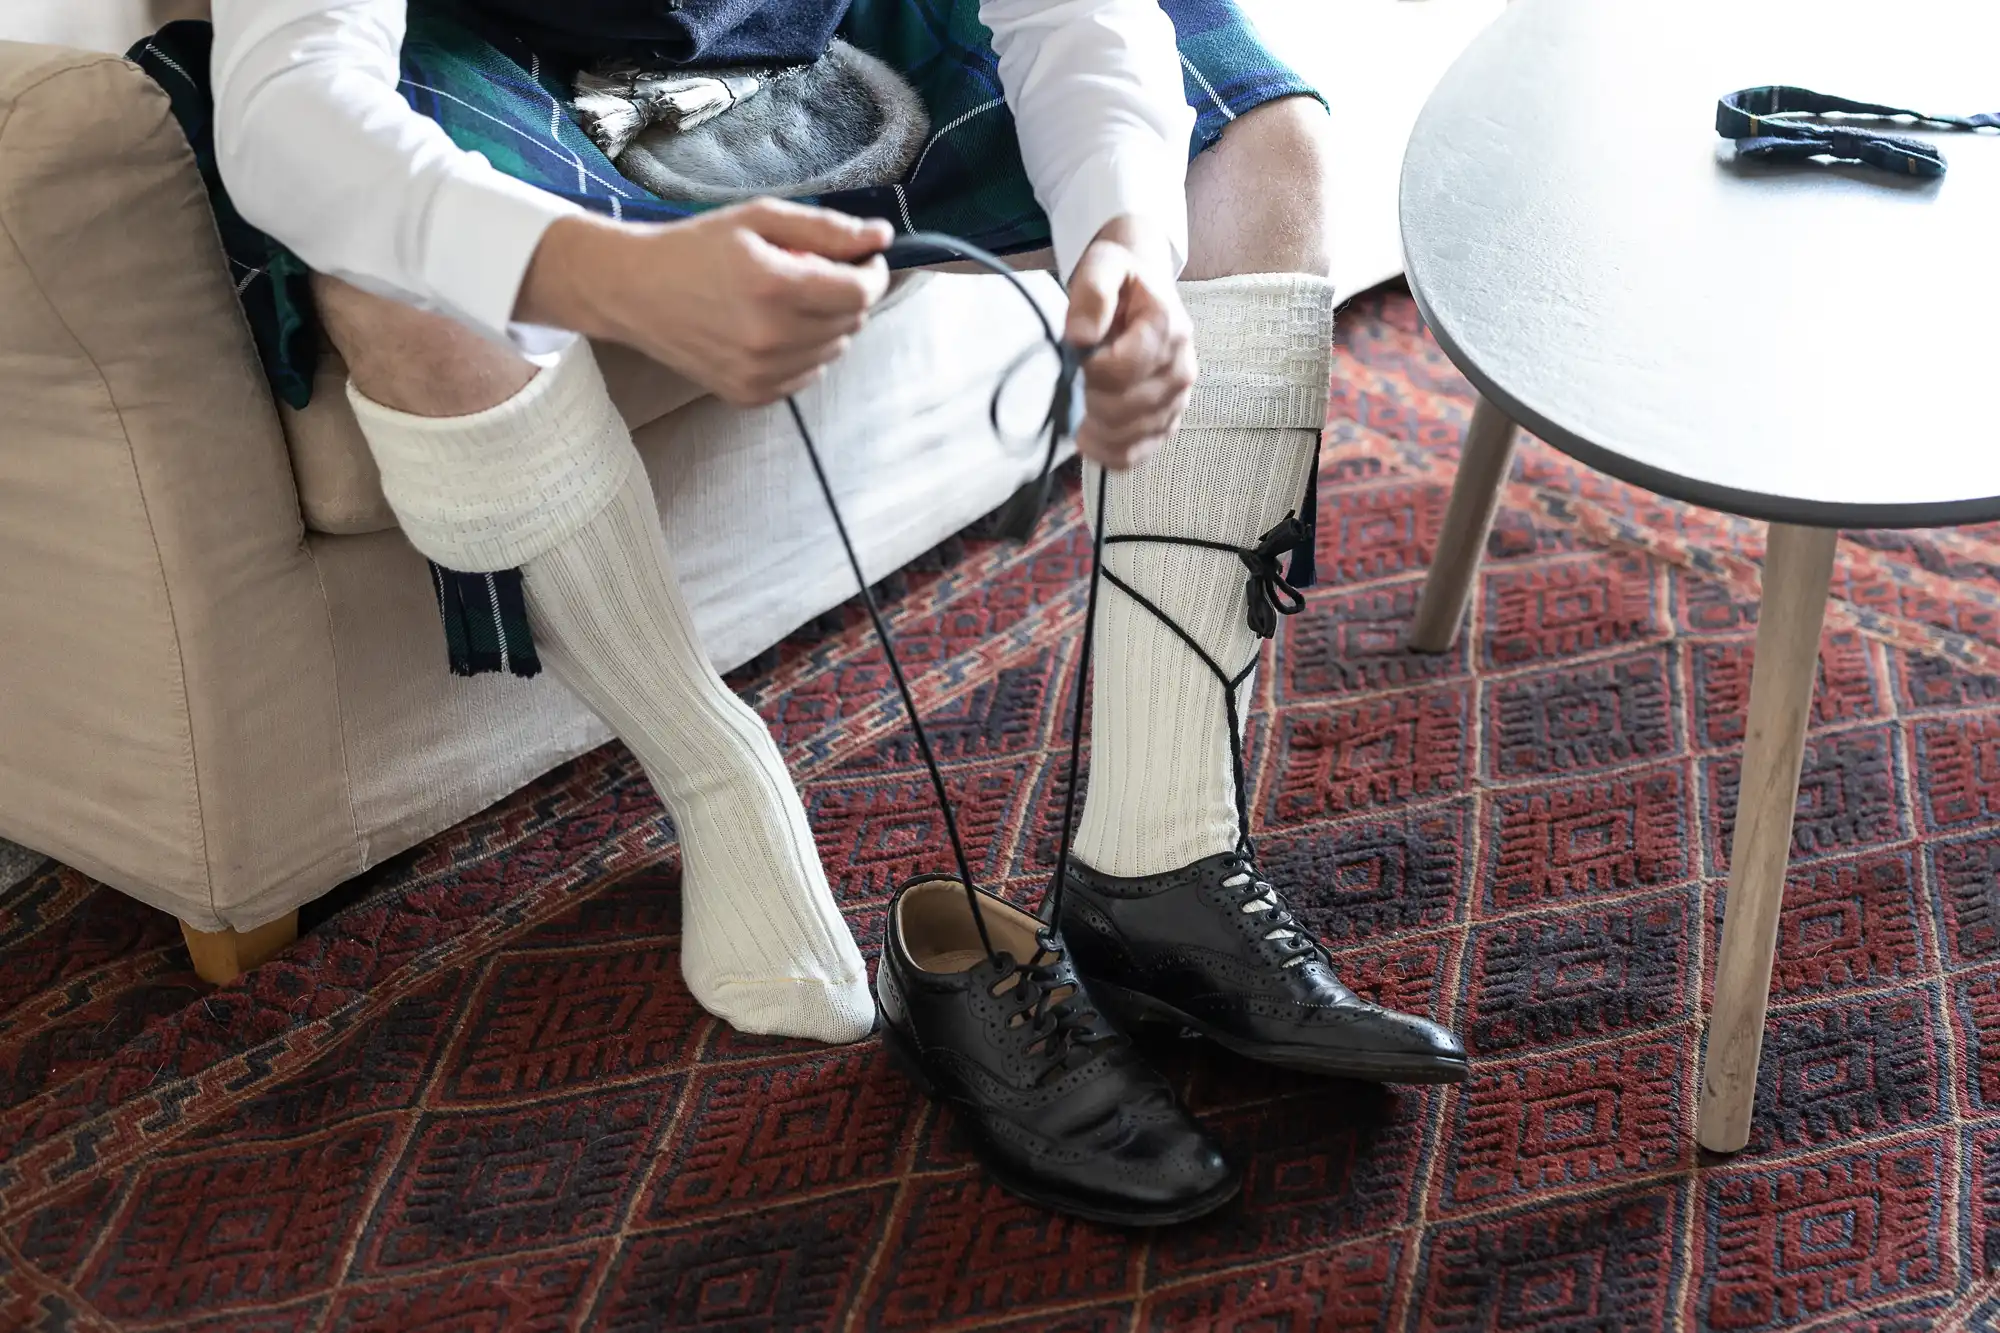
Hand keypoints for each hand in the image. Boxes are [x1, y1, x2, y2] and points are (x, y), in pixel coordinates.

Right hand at [518, 198, 893, 405]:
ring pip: (835, 349)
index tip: (864, 258)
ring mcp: (760, 374)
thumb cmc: (695, 247)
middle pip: (852, 321)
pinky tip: (774, 327)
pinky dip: (805, 350)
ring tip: (789, 298)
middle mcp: (769, 338)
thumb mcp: (758, 219)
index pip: (860, 292)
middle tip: (816, 270)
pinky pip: (809, 374)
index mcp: (773, 287)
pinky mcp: (750, 395)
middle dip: (848, 292)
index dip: (872, 272)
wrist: (634, 291)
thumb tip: (882, 236)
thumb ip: (826, 229)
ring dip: (828, 322)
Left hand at [1063, 217, 1195, 470]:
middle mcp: (1181, 369)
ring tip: (1077, 407)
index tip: (1077, 354)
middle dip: (1088, 398)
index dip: (1088, 370)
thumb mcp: (1102, 267)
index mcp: (1168, 329)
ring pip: (1129, 436)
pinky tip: (1089, 438)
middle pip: (1124, 408)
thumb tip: (1079, 337)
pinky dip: (1109, 453)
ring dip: (1094, 428)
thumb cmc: (1120, 278)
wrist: (1143, 289)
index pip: (1120, 371)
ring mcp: (1178, 400)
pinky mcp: (1167, 421)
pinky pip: (1138, 454)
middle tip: (1075, 378)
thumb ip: (1092, 295)